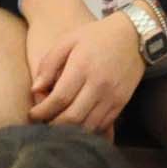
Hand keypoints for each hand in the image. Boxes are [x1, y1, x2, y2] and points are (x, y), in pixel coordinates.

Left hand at [28, 15, 146, 134]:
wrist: (134, 36)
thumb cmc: (96, 36)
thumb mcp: (68, 41)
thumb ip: (49, 64)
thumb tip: (35, 89)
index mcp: (82, 67)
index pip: (59, 99)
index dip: (42, 111)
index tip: (32, 114)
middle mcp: (99, 85)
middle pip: (73, 117)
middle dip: (54, 125)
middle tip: (42, 124)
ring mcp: (113, 96)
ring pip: (88, 126)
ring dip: (70, 132)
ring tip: (57, 128)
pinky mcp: (122, 103)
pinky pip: (103, 125)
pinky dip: (87, 130)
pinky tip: (76, 126)